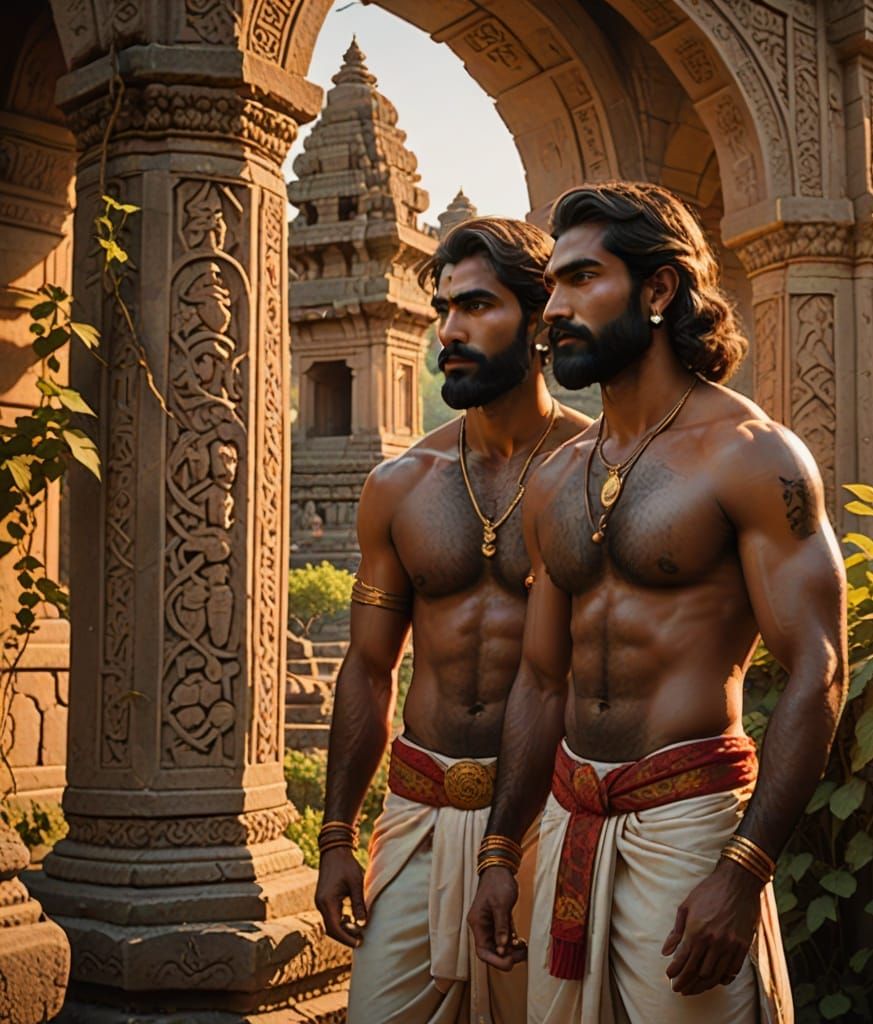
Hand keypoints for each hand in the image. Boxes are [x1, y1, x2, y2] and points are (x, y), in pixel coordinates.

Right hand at [315, 846, 367, 947]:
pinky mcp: (324, 899)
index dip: (346, 938)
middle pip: (331, 928)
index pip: (334, 928)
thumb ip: (359, 904)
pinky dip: (340, 921)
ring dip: (343, 929)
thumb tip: (362, 924)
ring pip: (330, 923)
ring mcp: (321, 902)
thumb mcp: (356, 884)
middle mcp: (321, 903)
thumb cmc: (347, 866)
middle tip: (361, 940)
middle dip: (345, 936)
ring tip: (359, 931)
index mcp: (327, 901)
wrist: (335, 851)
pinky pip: (331, 915)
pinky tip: (352, 920)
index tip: (359, 943)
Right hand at [467, 866, 527, 971]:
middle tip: (522, 956)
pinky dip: (512, 943)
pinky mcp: (497, 922)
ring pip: (498, 947)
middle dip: (506, 957)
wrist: (499, 869)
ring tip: (524, 949)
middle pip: (490, 951)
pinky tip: (522, 943)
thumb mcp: (501, 904)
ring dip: (511, 951)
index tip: (510, 963)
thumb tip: (503, 948)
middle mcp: (481, 927)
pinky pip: (503, 939)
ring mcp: (489, 925)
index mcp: (477, 923)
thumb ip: (501, 926)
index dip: (495, 961)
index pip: (482, 951)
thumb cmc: (498, 884)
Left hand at [662, 858, 763, 995]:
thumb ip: (676, 931)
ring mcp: (730, 945)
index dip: (675, 972)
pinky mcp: (743, 946)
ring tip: (694, 988)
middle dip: (686, 982)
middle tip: (679, 989)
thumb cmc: (709, 891)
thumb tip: (666, 951)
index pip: (683, 960)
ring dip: (702, 984)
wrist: (738, 882)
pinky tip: (715, 981)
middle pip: (698, 971)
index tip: (670, 978)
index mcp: (696, 931)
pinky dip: (723, 979)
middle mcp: (713, 941)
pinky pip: (732, 970)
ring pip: (715, 975)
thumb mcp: (686, 906)